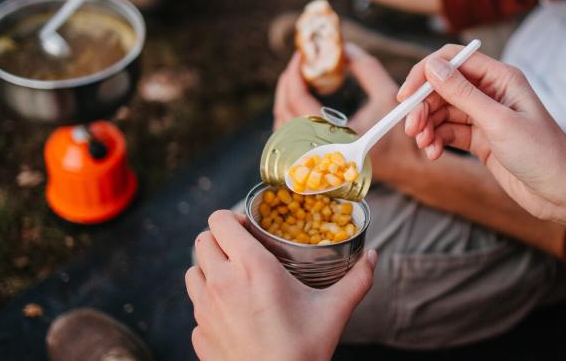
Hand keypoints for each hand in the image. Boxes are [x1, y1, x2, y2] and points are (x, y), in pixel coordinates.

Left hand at [186, 210, 376, 360]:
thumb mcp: (334, 310)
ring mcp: (204, 310)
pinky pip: (196, 307)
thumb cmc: (304, 350)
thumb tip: (372, 256)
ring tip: (234, 279)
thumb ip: (356, 279)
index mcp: (251, 267)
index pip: (219, 220)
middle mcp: (221, 283)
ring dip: (210, 269)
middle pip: (203, 240)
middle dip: (220, 240)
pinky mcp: (199, 334)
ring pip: (193, 272)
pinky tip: (233, 314)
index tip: (250, 229)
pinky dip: (209, 304)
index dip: (232, 218)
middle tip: (243, 251)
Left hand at [273, 44, 424, 183]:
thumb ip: (365, 67)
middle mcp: (323, 152)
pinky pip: (291, 140)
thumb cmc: (401, 133)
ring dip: (285, 101)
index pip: (299, 103)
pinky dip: (290, 117)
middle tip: (297, 65)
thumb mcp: (387, 93)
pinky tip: (300, 101)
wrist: (408, 165)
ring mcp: (318, 160)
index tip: (301, 57)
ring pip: (283, 130)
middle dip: (286, 85)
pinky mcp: (319, 162)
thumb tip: (344, 48)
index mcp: (338, 136)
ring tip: (297, 80)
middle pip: (284, 115)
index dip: (294, 75)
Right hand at [397, 45, 565, 221]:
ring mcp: (485, 116)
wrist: (563, 193)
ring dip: (427, 126)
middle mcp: (491, 92)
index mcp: (500, 78)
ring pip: (442, 111)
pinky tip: (434, 154)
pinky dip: (436, 140)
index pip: (452, 60)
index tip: (406, 97)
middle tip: (411, 129)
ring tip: (424, 145)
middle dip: (423, 106)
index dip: (425, 74)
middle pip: (442, 88)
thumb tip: (432, 67)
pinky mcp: (481, 140)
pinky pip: (449, 132)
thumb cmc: (543, 154)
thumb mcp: (498, 122)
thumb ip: (463, 94)